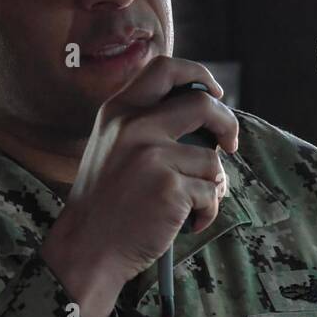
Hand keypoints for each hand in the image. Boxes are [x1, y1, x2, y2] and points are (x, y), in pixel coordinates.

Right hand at [40, 57, 238, 316]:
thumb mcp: (111, 147)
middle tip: (230, 145)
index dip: (198, 75)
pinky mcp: (170, 187)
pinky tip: (185, 222)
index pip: (166, 68)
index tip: (213, 93)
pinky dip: (206, 211)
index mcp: (117, 111)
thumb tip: (204, 111)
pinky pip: (211, 192)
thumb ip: (144, 124)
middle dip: (227, 124)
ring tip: (187, 205)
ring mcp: (152, 156)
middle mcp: (133, 126)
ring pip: (210, 159)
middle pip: (203, 104)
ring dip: (209, 185)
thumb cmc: (105, 203)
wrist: (87, 248)